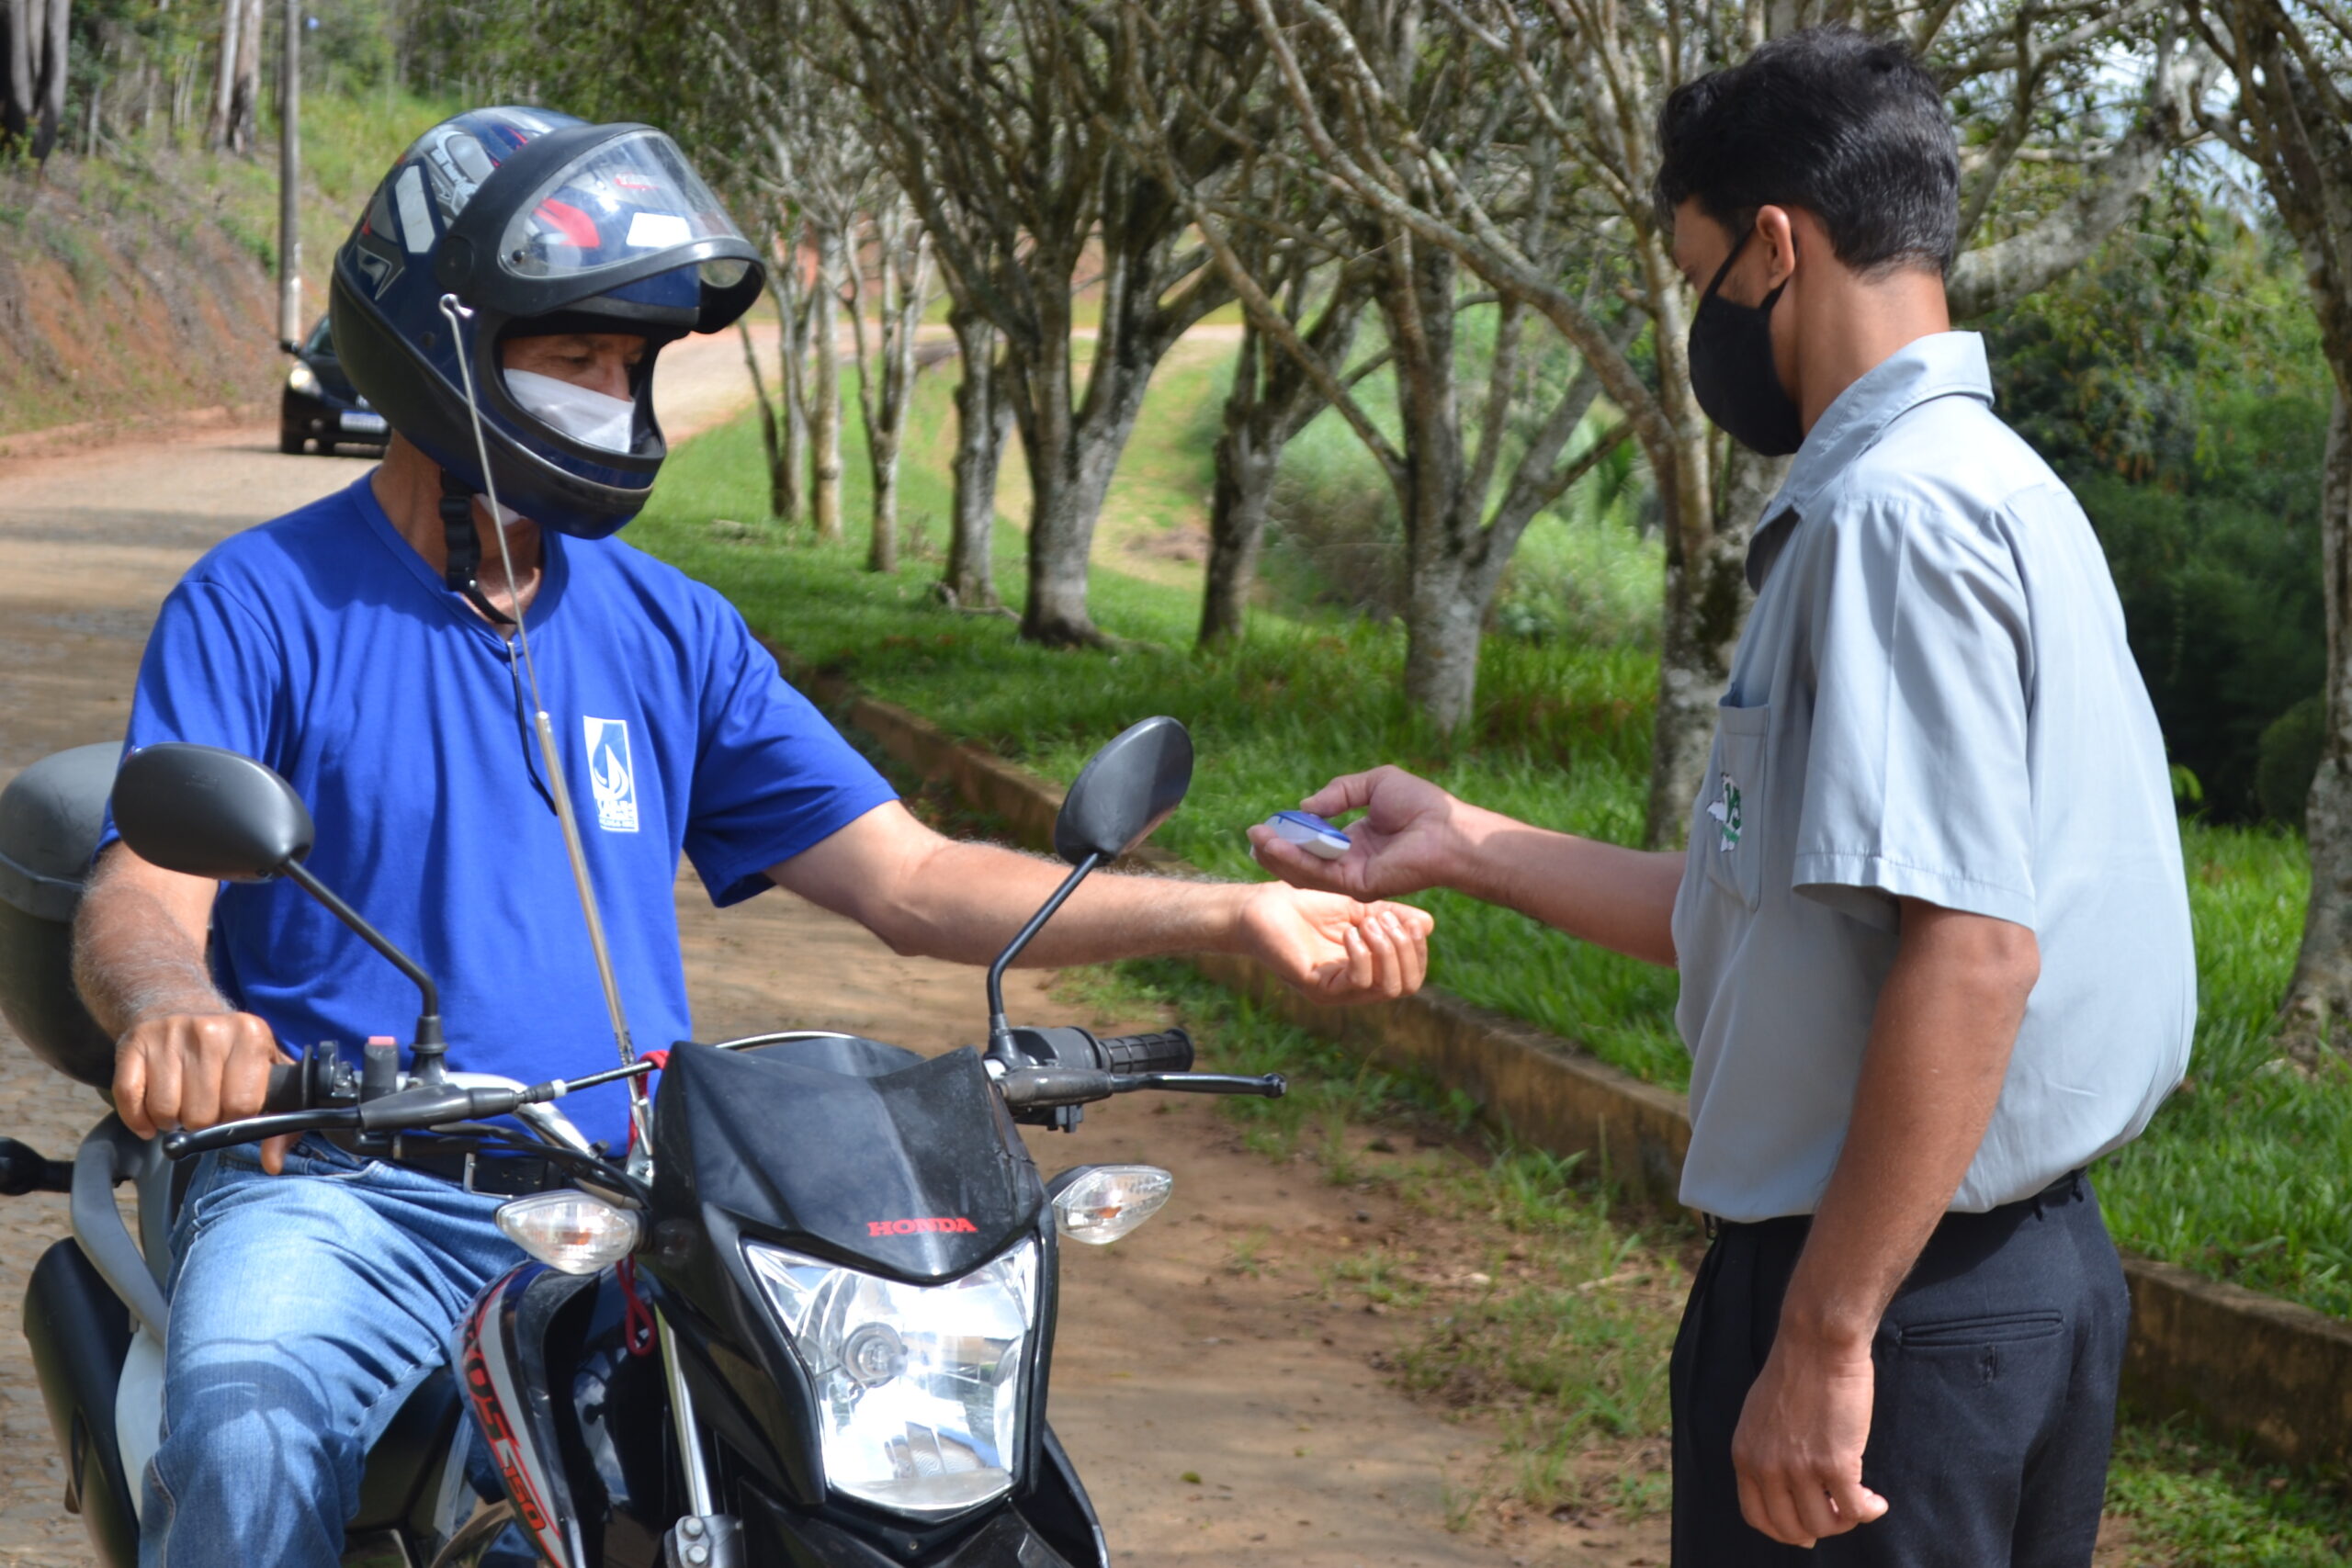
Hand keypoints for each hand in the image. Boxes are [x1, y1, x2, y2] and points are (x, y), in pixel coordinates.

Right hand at [114, 1012, 297, 1173]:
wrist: (182, 1008)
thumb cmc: (231, 1053)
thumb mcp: (268, 1075)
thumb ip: (283, 1121)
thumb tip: (272, 1163)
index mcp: (251, 1035)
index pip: (242, 1105)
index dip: (235, 1120)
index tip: (231, 1112)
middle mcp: (210, 1030)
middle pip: (201, 1115)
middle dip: (202, 1123)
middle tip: (204, 1109)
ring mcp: (169, 1035)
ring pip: (165, 1110)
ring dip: (171, 1121)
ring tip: (182, 1106)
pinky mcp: (134, 1043)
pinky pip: (129, 1099)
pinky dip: (139, 1119)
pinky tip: (152, 1116)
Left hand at [1235, 885, 1432, 1003]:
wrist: (1262, 906)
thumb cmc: (1305, 905)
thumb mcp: (1358, 905)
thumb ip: (1390, 915)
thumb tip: (1428, 924)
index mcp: (1368, 969)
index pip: (1411, 975)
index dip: (1418, 949)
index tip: (1410, 919)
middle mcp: (1356, 986)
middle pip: (1407, 986)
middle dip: (1406, 949)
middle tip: (1387, 920)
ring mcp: (1338, 991)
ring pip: (1387, 988)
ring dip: (1387, 950)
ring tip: (1368, 922)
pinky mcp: (1318, 989)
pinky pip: (1357, 982)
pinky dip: (1362, 954)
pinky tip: (1349, 931)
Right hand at [1246, 767, 1477, 901]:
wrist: (1448, 828)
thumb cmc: (1422, 805)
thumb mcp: (1374, 784)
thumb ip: (1339, 792)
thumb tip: (1306, 808)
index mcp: (1357, 841)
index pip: (1316, 844)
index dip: (1291, 835)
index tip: (1269, 824)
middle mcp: (1352, 862)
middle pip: (1305, 861)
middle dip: (1276, 850)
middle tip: (1252, 835)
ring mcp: (1354, 877)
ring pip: (1306, 872)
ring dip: (1279, 856)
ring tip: (1256, 839)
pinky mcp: (1358, 886)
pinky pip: (1319, 875)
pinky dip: (1295, 861)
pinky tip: (1277, 846)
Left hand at [1730, 1331, 1888, 1545]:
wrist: (1817, 1343)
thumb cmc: (1796, 1373)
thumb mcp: (1760, 1417)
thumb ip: (1765, 1453)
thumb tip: (1784, 1491)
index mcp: (1745, 1455)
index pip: (1757, 1517)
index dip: (1784, 1531)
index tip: (1806, 1532)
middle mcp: (1767, 1467)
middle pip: (1791, 1528)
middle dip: (1819, 1529)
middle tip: (1840, 1515)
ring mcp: (1799, 1468)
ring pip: (1824, 1524)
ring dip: (1846, 1521)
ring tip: (1859, 1502)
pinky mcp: (1834, 1463)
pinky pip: (1854, 1509)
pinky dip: (1869, 1511)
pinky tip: (1876, 1502)